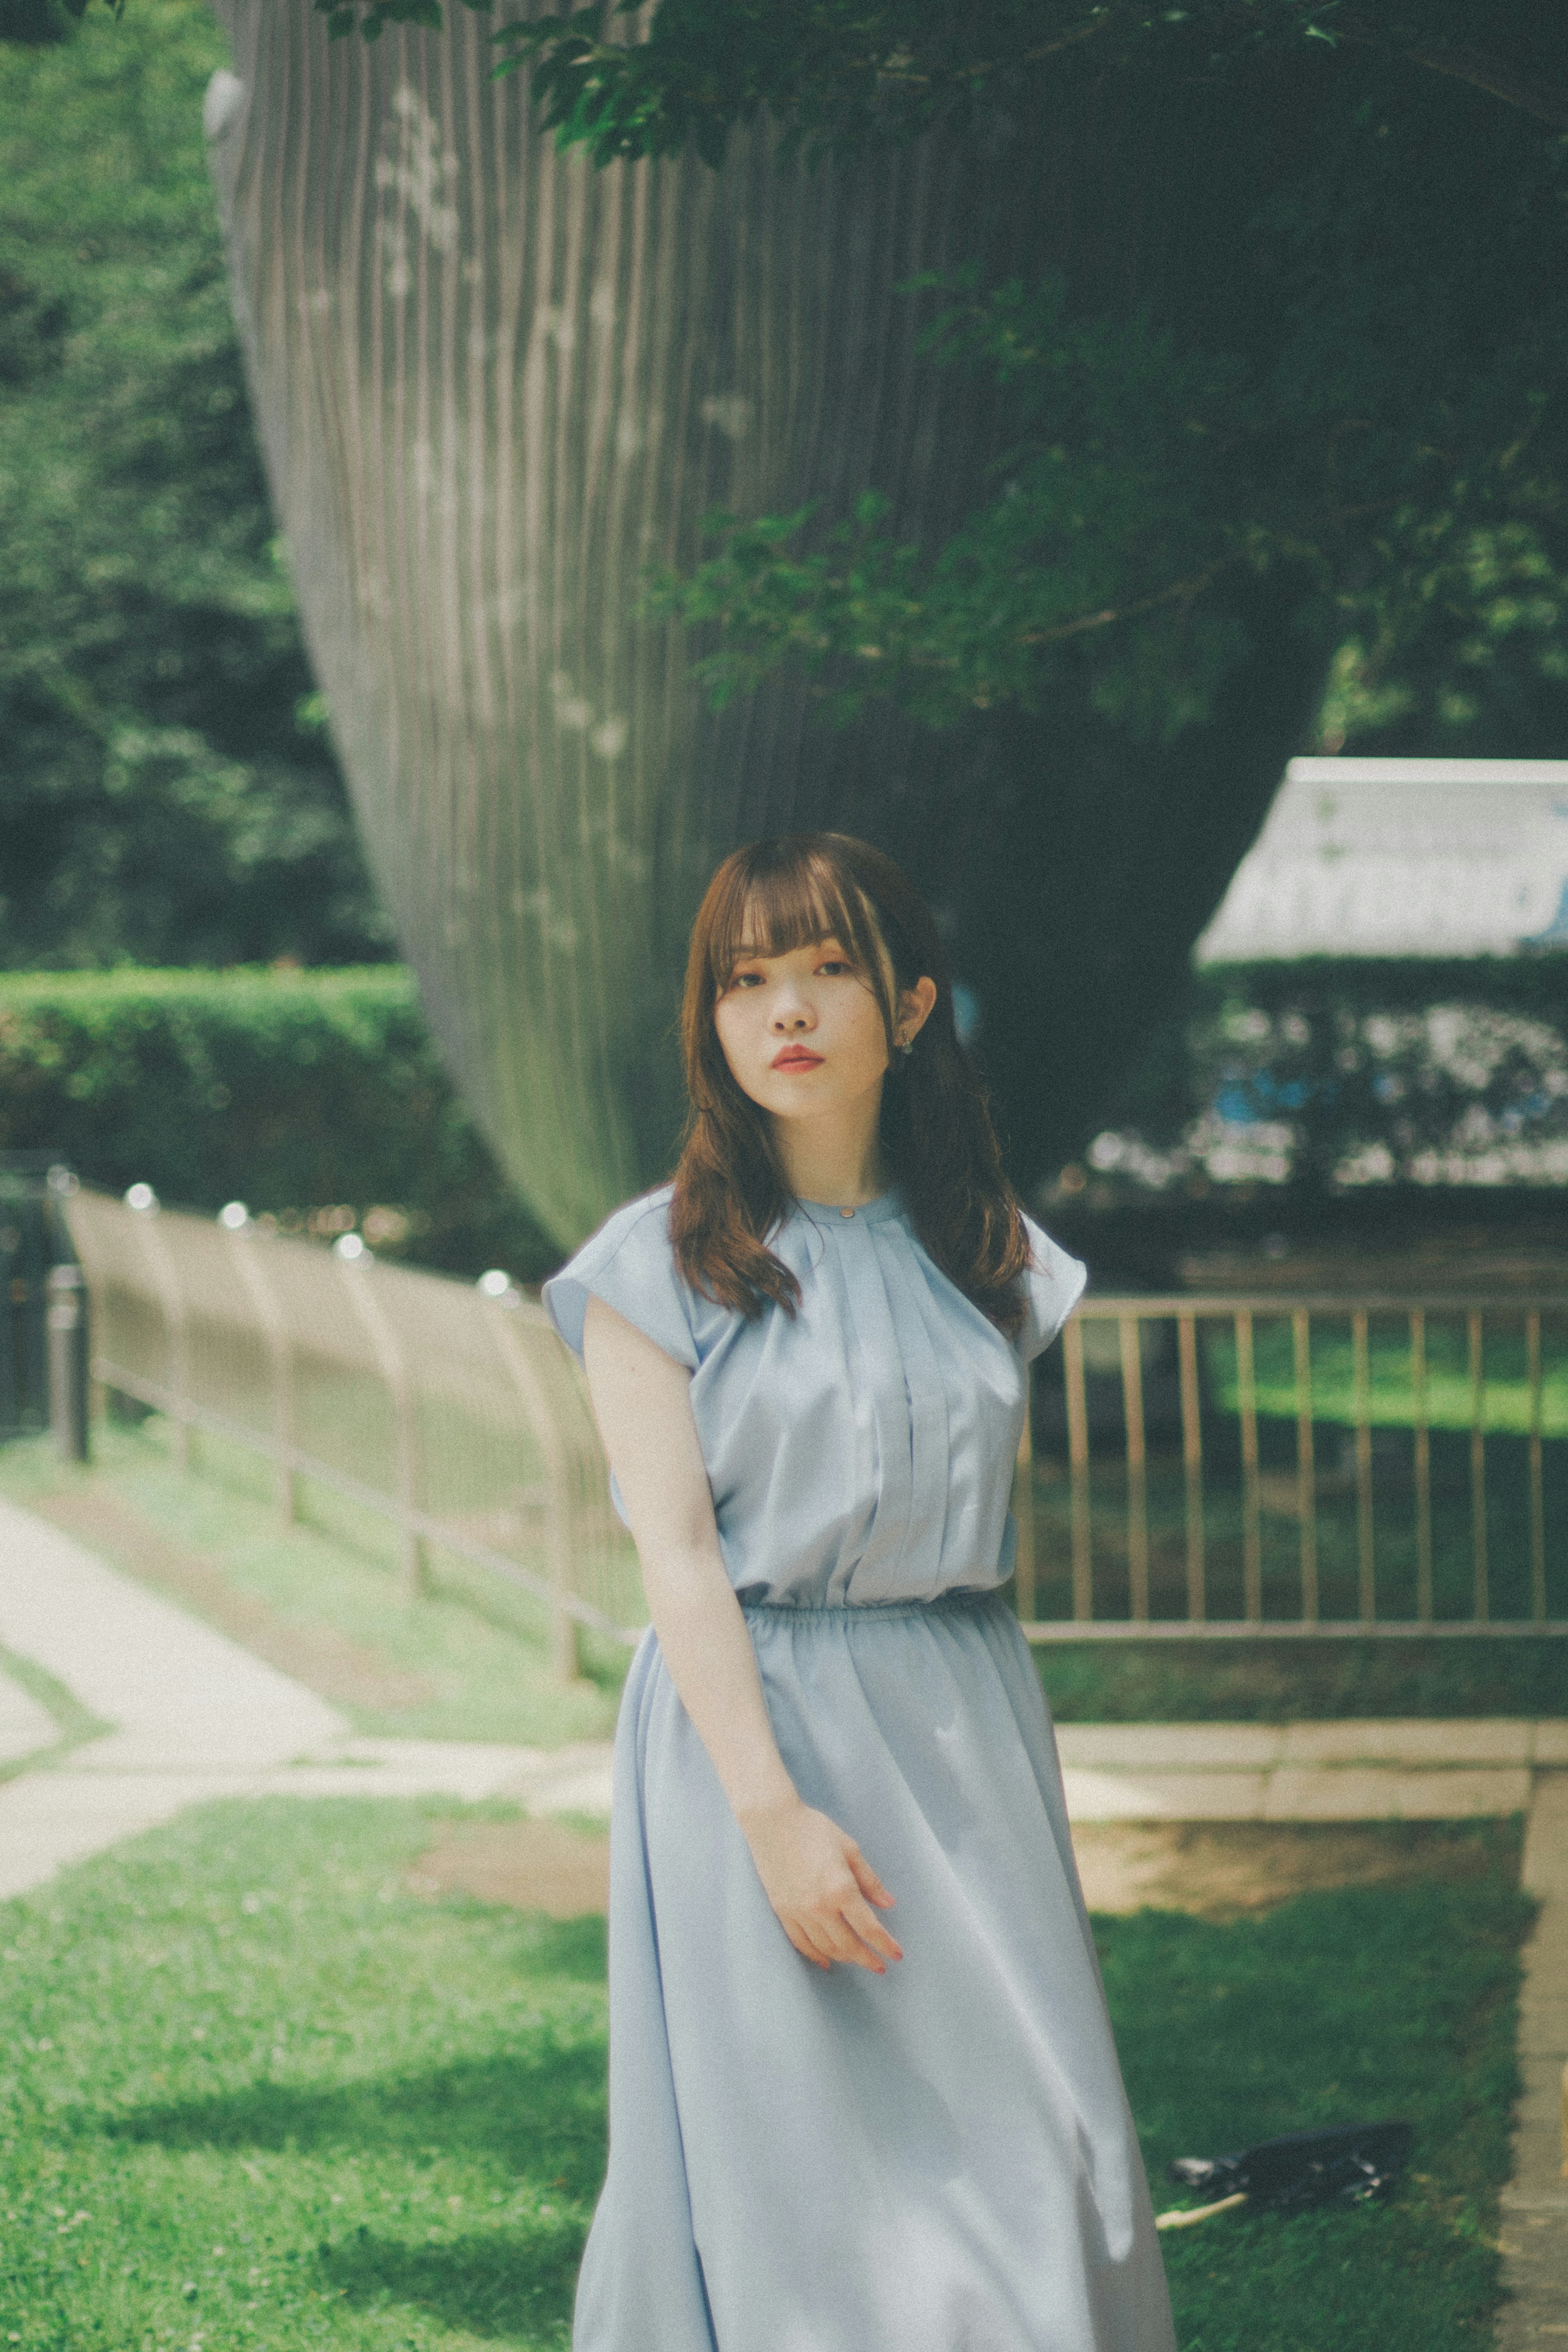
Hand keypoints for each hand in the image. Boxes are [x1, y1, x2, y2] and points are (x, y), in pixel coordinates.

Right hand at [738, 1795, 901, 1973]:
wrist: (772, 1822)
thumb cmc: (814, 1830)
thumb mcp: (850, 1849)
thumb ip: (870, 1880)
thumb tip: (889, 1904)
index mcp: (841, 1889)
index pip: (868, 1928)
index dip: (885, 1945)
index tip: (896, 1955)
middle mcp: (820, 1907)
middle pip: (848, 1945)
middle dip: (867, 1959)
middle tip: (880, 1967)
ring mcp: (799, 1912)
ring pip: (825, 1947)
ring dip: (844, 1957)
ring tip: (857, 1959)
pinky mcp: (783, 1912)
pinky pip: (801, 1943)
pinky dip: (816, 1955)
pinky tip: (826, 1961)